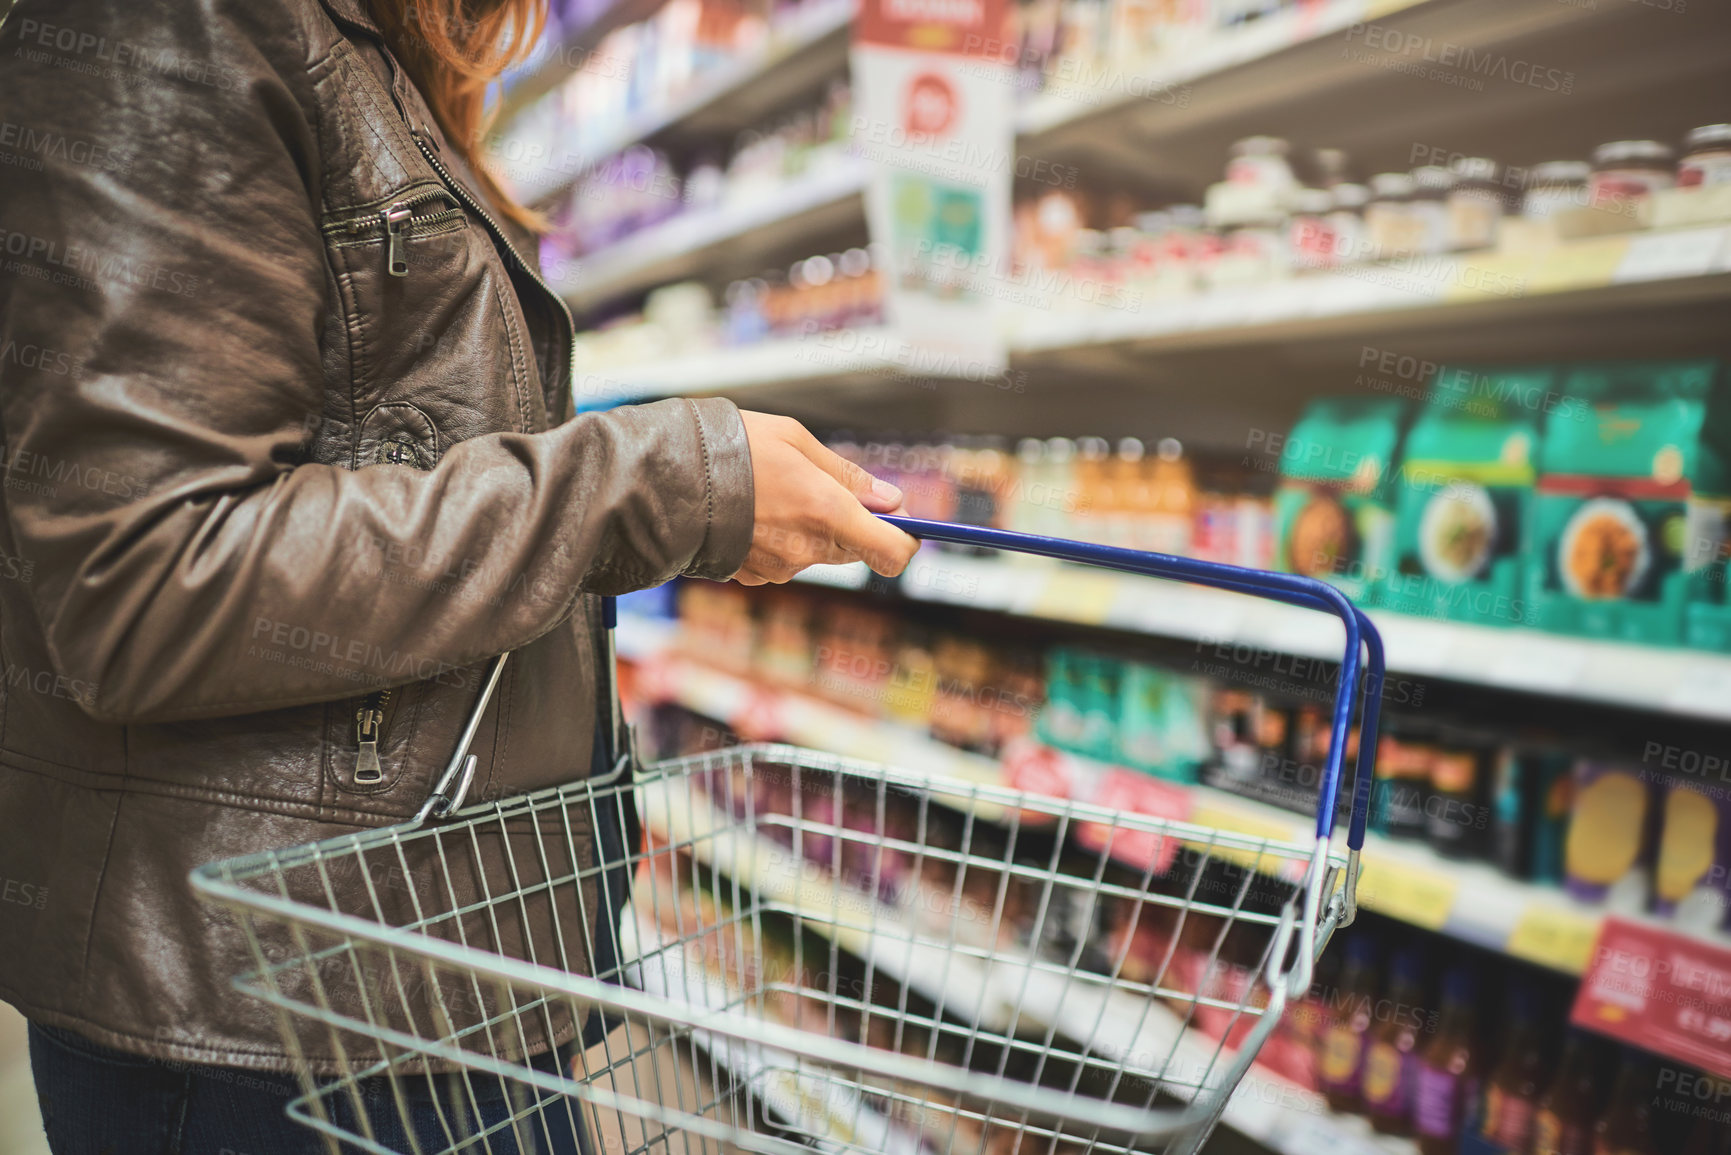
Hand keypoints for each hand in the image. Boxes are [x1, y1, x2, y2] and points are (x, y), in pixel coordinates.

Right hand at [734, 412, 917, 584]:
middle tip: (825, 485)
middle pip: (857, 549)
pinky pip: (786, 560)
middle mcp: (809, 549)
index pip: (893, 552)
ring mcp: (780, 569)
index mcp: (828, 513)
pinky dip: (781, 539)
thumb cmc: (732, 448)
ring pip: (819, 552)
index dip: (906, 540)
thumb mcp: (796, 441)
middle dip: (854, 523)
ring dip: (812, 528)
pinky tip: (754, 513)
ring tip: (775, 491)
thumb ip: (848, 475)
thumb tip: (892, 500)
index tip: (902, 521)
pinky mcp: (754, 577)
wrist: (664, 479)